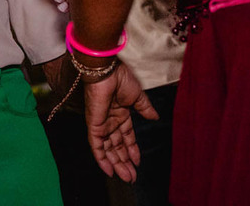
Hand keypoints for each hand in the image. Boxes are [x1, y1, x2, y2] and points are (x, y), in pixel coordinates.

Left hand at [84, 61, 158, 181]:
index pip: (126, 137)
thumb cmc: (121, 78)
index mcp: (120, 114)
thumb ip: (145, 109)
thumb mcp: (137, 97)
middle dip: (124, 162)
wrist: (108, 71)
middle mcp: (110, 121)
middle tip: (132, 177)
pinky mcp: (94, 125)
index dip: (132, 150)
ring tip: (126, 177)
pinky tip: (109, 170)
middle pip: (117, 146)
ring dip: (116, 164)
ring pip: (108, 149)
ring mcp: (101, 123)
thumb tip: (155, 117)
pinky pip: (96, 145)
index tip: (138, 162)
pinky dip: (101, 158)